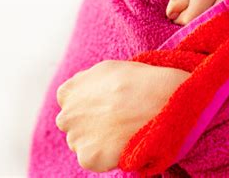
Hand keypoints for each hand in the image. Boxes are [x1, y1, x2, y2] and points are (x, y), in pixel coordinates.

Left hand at [56, 60, 189, 171]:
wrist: (161, 101)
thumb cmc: (136, 81)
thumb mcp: (105, 69)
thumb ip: (86, 82)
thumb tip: (81, 92)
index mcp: (68, 92)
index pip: (69, 101)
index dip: (87, 103)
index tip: (102, 104)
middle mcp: (67, 116)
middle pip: (72, 124)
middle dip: (87, 123)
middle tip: (112, 120)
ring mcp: (76, 138)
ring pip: (81, 143)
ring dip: (95, 140)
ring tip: (120, 130)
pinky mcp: (88, 158)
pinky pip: (92, 159)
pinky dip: (105, 155)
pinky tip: (122, 142)